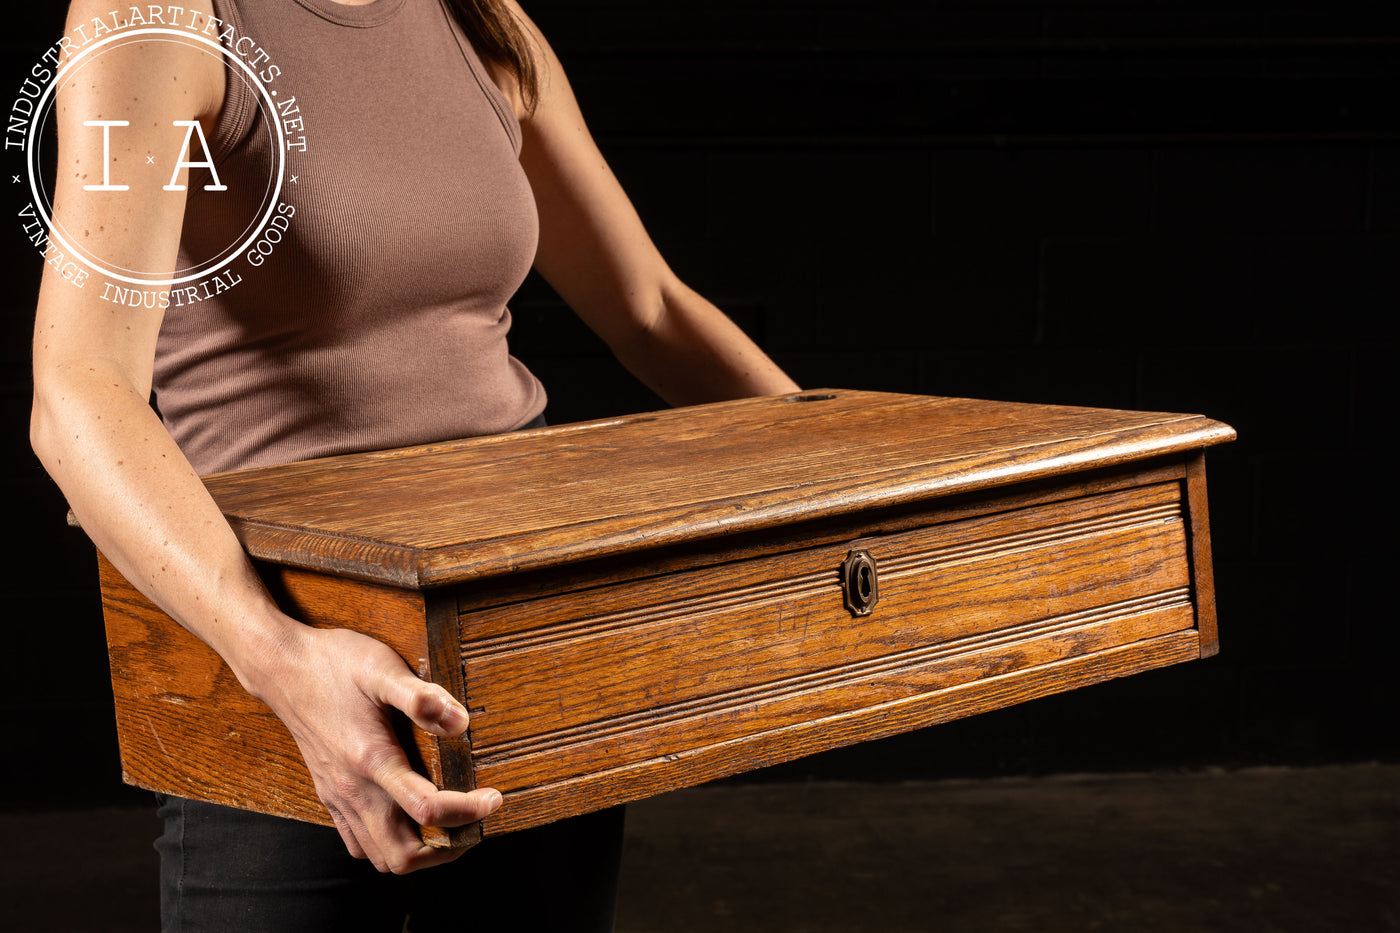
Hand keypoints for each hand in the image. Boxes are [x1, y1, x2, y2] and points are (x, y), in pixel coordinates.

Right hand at [251, 624, 501, 873]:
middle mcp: (353, 789)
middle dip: (447, 849)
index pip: (427, 809)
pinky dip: (388, 845)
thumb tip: (462, 723)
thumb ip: (422, 697)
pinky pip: (358, 842)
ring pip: (379, 857)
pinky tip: (407, 820)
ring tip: (451, 828)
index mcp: (371, 760)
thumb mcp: (382, 668)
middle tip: (475, 825)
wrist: (281, 667)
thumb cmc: (334, 663)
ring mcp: (338, 796)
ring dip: (420, 853)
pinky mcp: (329, 794)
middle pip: (402, 856)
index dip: (469, 812)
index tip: (494, 798)